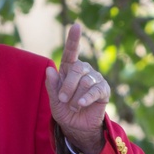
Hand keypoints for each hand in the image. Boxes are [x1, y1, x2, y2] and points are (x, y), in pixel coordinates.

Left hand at [44, 23, 109, 153]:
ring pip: (85, 81)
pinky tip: (81, 103)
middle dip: (67, 85)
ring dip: (75, 96)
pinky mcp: (104, 90)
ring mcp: (95, 79)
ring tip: (73, 106)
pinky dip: (86, 97)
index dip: (73, 39)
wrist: (77, 127)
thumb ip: (52, 86)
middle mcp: (83, 71)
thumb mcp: (54, 100)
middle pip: (77, 68)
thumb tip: (49, 69)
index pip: (71, 52)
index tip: (76, 26)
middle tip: (62, 99)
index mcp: (69, 69)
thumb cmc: (64, 110)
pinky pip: (96, 90)